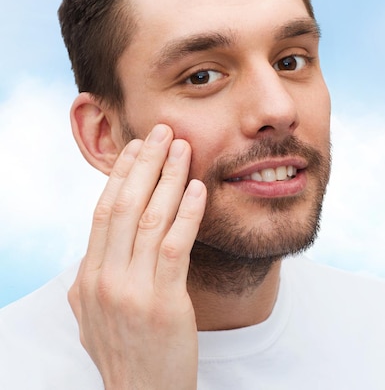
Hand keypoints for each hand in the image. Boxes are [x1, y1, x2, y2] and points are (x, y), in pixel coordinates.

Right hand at [68, 124, 206, 389]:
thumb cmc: (128, 351)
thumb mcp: (96, 314)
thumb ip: (98, 276)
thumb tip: (101, 246)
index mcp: (88, 278)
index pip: (103, 211)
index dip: (121, 174)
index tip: (136, 146)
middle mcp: (104, 280)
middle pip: (124, 206)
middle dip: (144, 164)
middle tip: (161, 131)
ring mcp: (132, 292)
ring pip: (150, 219)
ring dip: (168, 177)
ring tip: (182, 147)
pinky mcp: (163, 303)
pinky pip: (175, 246)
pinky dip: (187, 212)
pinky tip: (197, 187)